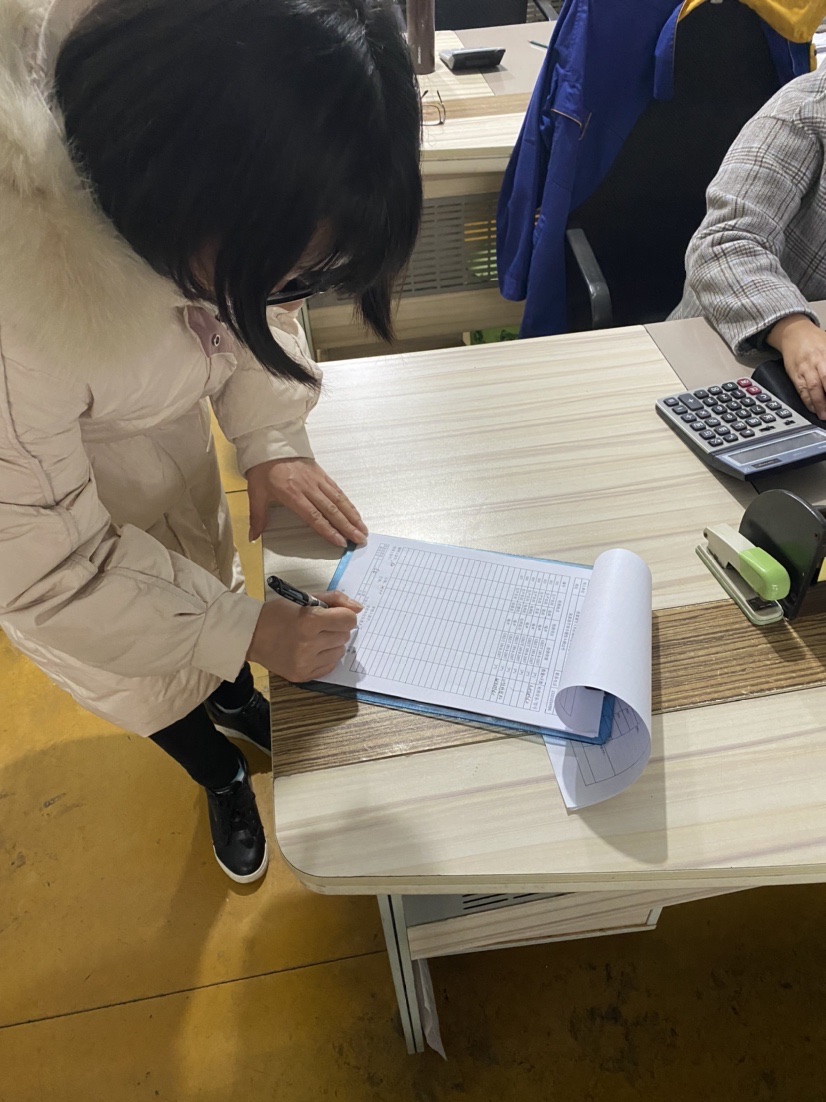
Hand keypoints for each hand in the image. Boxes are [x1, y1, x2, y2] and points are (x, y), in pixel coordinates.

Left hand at [247, 457, 367, 546]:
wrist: (270, 443)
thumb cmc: (262, 469)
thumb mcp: (255, 493)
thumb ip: (257, 517)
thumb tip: (253, 537)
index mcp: (292, 494)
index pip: (314, 516)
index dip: (328, 531)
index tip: (341, 542)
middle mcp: (308, 488)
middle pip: (331, 510)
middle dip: (347, 527)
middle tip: (360, 540)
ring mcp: (317, 480)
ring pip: (338, 500)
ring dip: (352, 516)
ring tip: (363, 529)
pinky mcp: (321, 474)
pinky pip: (337, 490)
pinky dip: (347, 503)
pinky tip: (354, 512)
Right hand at [247, 590, 361, 680]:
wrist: (250, 636)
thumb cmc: (277, 614)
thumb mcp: (303, 599)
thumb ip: (334, 600)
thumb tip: (358, 608)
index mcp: (308, 621)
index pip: (348, 620)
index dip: (345, 615)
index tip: (336, 614)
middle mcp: (308, 644)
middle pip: (345, 636)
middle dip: (336, 628)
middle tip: (320, 626)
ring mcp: (305, 663)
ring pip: (339, 652)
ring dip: (332, 644)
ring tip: (315, 638)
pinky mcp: (302, 676)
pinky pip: (330, 666)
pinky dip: (325, 657)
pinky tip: (311, 650)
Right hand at [767, 314, 825, 417]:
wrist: (793, 332)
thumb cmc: (815, 339)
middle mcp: (817, 361)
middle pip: (824, 381)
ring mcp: (804, 368)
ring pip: (812, 387)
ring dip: (818, 403)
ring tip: (823, 415)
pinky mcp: (794, 373)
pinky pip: (801, 389)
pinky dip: (807, 400)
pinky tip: (812, 408)